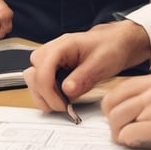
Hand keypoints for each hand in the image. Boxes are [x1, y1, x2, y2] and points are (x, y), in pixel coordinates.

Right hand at [25, 20, 150, 113]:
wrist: (117, 43)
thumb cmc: (111, 47)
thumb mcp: (101, 62)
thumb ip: (83, 77)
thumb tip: (66, 91)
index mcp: (64, 45)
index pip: (42, 66)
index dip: (47, 89)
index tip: (61, 104)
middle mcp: (54, 51)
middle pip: (33, 73)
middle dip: (43, 93)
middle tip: (61, 106)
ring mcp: (53, 59)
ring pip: (34, 79)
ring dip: (43, 95)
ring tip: (61, 105)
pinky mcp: (55, 68)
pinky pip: (42, 82)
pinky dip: (47, 94)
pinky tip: (61, 100)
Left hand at [102, 69, 150, 149]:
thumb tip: (129, 103)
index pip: (119, 88)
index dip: (112, 106)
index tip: (116, 117)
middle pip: (113, 102)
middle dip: (112, 120)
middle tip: (120, 131)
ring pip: (118, 118)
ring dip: (118, 132)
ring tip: (129, 138)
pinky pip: (130, 133)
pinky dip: (129, 141)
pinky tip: (139, 142)